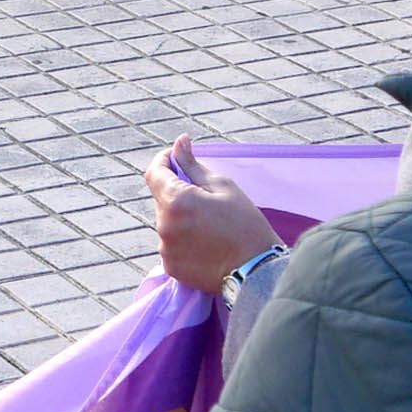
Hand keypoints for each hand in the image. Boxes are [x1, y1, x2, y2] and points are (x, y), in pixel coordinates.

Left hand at [145, 141, 280, 295]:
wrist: (256, 270)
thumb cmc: (245, 224)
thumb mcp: (223, 187)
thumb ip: (193, 165)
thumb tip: (179, 142)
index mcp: (177, 201)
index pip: (154, 173)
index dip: (163, 161)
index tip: (176, 159)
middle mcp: (164, 225)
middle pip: (161, 198)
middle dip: (176, 192)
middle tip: (205, 197)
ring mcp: (165, 249)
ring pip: (165, 222)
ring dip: (179, 216)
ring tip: (209, 224)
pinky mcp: (170, 266)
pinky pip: (170, 244)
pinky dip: (182, 238)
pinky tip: (205, 242)